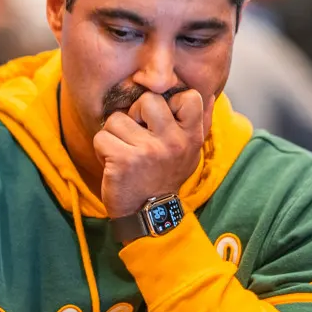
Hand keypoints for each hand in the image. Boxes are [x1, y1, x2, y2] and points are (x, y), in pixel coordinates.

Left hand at [92, 90, 205, 216]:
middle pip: (147, 100)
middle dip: (134, 114)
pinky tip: (113, 162)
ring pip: (116, 119)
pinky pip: (101, 137)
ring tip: (124, 151)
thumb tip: (209, 95)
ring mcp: (148, 151)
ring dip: (114, 134)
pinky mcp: (124, 161)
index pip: (188, 96)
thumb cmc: (165, 178)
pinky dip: (101, 149)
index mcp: (191, 136)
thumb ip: (198, 124)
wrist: (149, 216)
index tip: (158, 120)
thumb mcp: (190, 153)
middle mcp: (173, 142)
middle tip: (135, 134)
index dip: (168, 102)